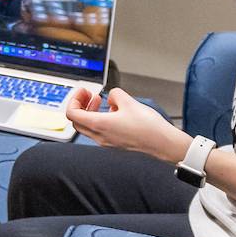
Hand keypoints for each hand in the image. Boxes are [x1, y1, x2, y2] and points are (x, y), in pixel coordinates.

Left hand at [64, 86, 186, 160]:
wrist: (163, 144)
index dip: (74, 100)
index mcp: (99, 125)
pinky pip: (100, 131)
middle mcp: (100, 136)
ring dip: (90, 112)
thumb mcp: (129, 101)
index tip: (84, 92)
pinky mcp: (115, 144)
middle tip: (89, 95)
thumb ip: (114, 94)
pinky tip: (114, 112)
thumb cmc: (148, 127)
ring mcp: (107, 142)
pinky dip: (100, 119)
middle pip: (77, 121)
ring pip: (88, 127)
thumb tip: (111, 97)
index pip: (72, 114)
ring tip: (101, 101)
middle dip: (80, 105)